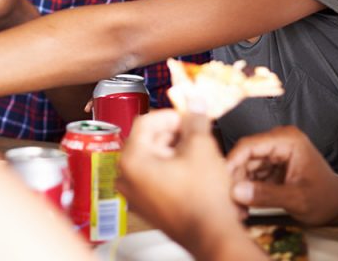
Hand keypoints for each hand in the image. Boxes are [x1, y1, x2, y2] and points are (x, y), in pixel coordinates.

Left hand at [118, 110, 247, 254]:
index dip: (170, 115)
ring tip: (196, 150)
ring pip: (151, 157)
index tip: (187, 115)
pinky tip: (191, 168)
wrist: (211, 233)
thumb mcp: (201, 147)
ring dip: (173, 149)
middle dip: (173, 132)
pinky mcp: (147, 204)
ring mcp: (134, 193)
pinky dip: (170, 167)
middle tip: (194, 130)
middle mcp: (126, 177)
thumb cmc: (203, 200)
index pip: (145, 122)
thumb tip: (195, 103)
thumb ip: (196, 120)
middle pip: (147, 139)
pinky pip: (154, 176)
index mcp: (131, 161)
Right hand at [225, 126, 337, 225]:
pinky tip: (243, 206)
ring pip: (244, 166)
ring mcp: (274, 152)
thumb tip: (237, 191)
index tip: (219, 182)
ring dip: (238, 186)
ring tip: (237, 209)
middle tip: (229, 202)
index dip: (231, 163)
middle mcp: (278, 141)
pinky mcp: (271, 164)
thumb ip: (267, 195)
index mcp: (287, 140)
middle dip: (234, 179)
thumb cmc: (325, 199)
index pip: (249, 145)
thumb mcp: (297, 199)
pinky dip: (245, 189)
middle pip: (244, 156)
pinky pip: (250, 174)